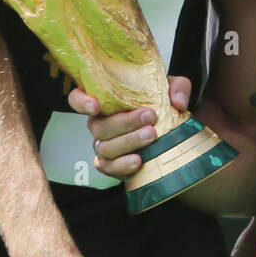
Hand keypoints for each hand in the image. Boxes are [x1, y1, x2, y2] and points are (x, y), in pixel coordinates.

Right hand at [69, 77, 190, 178]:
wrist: (175, 133)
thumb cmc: (164, 105)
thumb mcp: (173, 89)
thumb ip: (177, 88)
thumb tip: (177, 101)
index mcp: (106, 101)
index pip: (78, 98)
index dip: (81, 102)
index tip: (96, 105)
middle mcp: (100, 123)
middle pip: (98, 127)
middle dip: (124, 122)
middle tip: (150, 117)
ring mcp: (105, 145)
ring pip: (104, 148)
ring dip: (129, 142)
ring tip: (152, 136)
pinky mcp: (113, 165)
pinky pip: (109, 168)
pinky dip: (122, 165)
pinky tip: (139, 160)